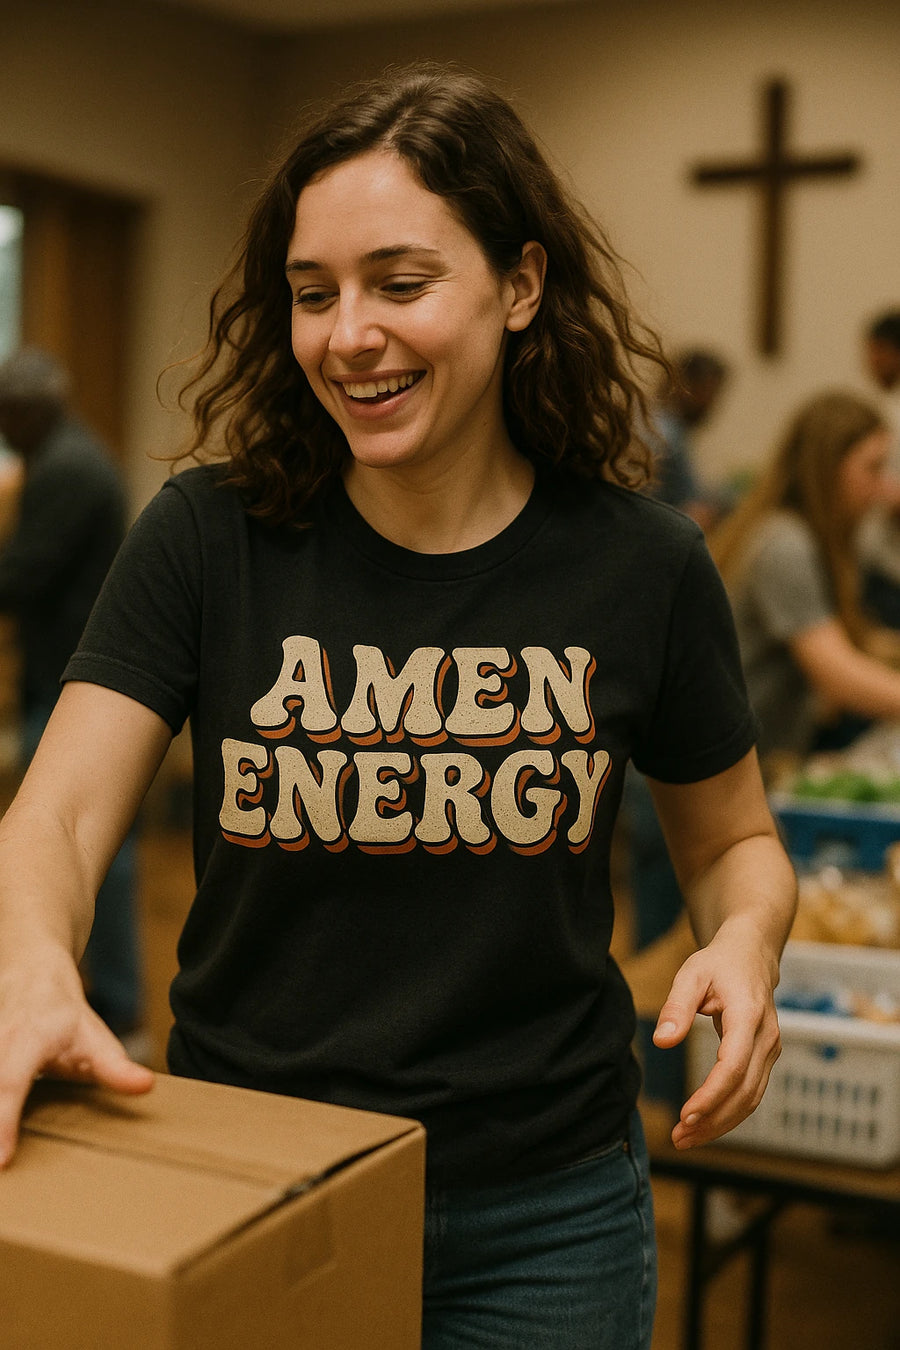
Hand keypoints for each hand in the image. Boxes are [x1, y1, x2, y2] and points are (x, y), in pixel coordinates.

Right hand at [0, 948, 154, 1166]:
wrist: (31, 974)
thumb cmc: (64, 1014)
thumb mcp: (94, 1037)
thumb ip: (115, 1068)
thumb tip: (146, 1086)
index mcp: (27, 1038)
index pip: (9, 1084)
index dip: (2, 1123)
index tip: (1, 1162)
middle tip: (1, 1173)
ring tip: (4, 1173)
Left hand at [651, 926, 781, 1149]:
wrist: (751, 956)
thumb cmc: (718, 964)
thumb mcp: (691, 974)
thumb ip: (676, 1007)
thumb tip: (661, 1041)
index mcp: (748, 1016)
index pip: (733, 1066)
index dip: (711, 1095)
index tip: (686, 1116)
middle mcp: (766, 1038)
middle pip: (745, 1092)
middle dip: (713, 1120)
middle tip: (679, 1138)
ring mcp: (770, 1050)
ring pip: (751, 1099)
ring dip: (721, 1124)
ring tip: (686, 1139)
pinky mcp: (765, 1059)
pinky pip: (751, 1093)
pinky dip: (729, 1113)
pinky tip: (705, 1125)